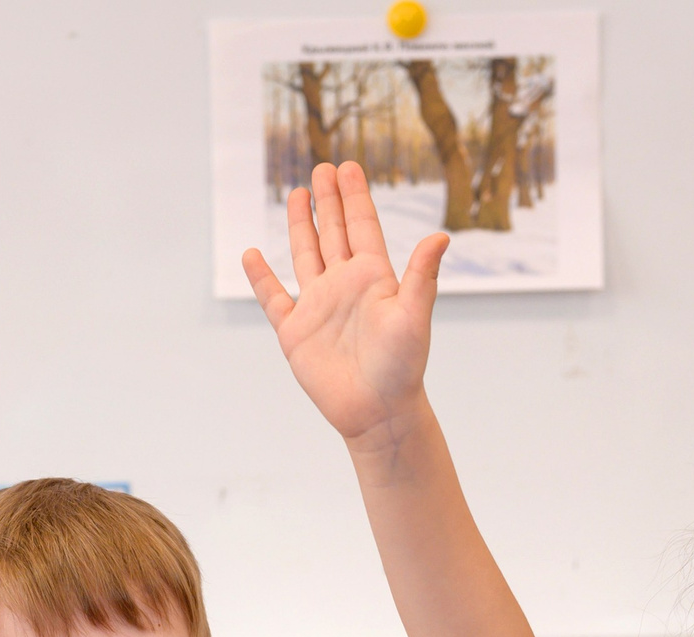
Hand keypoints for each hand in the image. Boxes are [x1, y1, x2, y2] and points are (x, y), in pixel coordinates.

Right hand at [243, 161, 447, 446]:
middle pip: (333, 232)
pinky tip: (253, 255)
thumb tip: (441, 236)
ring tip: (297, 194)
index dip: (354, 196)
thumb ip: (422, 275)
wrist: (378, 413)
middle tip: (323, 167)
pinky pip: (274, 298)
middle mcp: (344, 286)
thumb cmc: (402, 367)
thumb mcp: (414, 316)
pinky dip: (261, 277)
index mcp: (373, 278)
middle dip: (328, 200)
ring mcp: (318, 306)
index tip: (348, 166)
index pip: (362, 226)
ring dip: (301, 225)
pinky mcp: (295, 331)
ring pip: (306, 255)